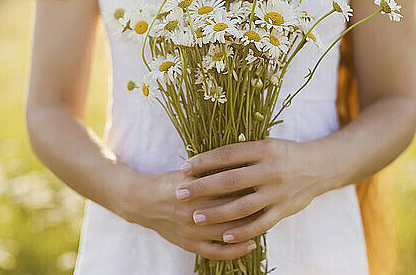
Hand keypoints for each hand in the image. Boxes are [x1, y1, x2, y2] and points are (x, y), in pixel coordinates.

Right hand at [119, 169, 258, 259]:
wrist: (142, 201)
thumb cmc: (171, 181)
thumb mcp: (191, 171)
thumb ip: (215, 169)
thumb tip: (246, 162)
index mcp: (197, 190)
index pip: (232, 189)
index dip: (252, 185)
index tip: (268, 181)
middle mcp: (195, 212)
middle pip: (234, 211)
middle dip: (256, 206)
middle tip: (273, 200)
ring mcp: (193, 232)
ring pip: (229, 233)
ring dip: (250, 228)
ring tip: (267, 219)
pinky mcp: (189, 245)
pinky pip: (217, 252)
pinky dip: (236, 250)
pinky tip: (251, 243)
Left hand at [176, 139, 331, 243]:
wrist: (320, 166)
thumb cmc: (285, 154)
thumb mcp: (266, 145)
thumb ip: (242, 153)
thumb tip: (208, 160)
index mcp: (264, 149)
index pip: (228, 154)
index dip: (204, 161)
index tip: (184, 167)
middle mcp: (271, 170)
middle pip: (231, 180)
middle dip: (203, 188)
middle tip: (181, 193)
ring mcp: (278, 191)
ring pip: (243, 206)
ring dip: (217, 213)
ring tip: (196, 217)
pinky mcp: (284, 209)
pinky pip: (261, 223)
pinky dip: (242, 231)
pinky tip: (224, 236)